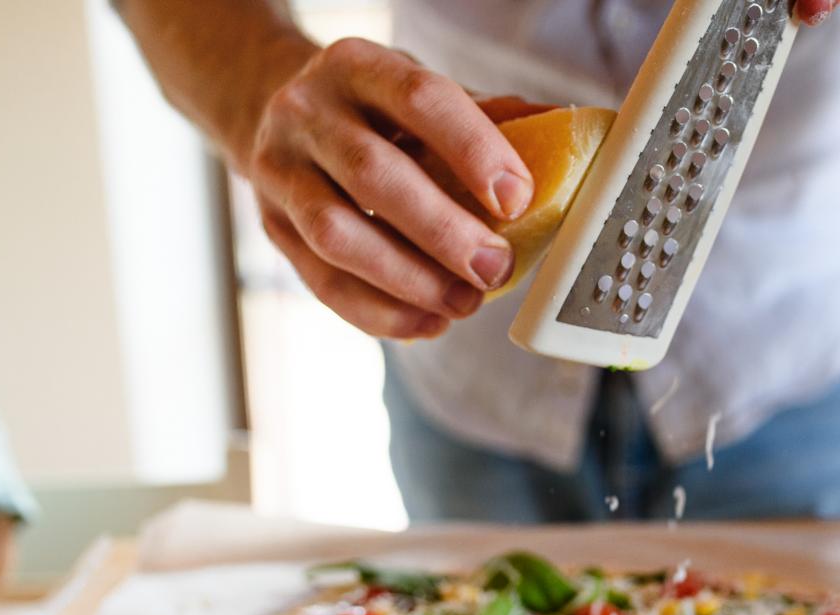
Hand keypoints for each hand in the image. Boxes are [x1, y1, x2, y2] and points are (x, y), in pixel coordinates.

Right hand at [246, 38, 536, 339]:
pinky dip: (380, 312)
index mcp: (359, 66)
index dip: (472, 150)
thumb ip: (486, 117)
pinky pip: (323, 282)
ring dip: (409, 280)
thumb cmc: (372, 111)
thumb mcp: (420, 92)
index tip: (517, 200)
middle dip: (442, 232)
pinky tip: (427, 322)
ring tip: (463, 303)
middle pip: (373, 175)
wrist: (278, 117)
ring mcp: (281, 172)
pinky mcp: (273, 229)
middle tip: (495, 269)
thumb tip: (566, 136)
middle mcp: (309, 113)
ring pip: (337, 235)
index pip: (419, 99)